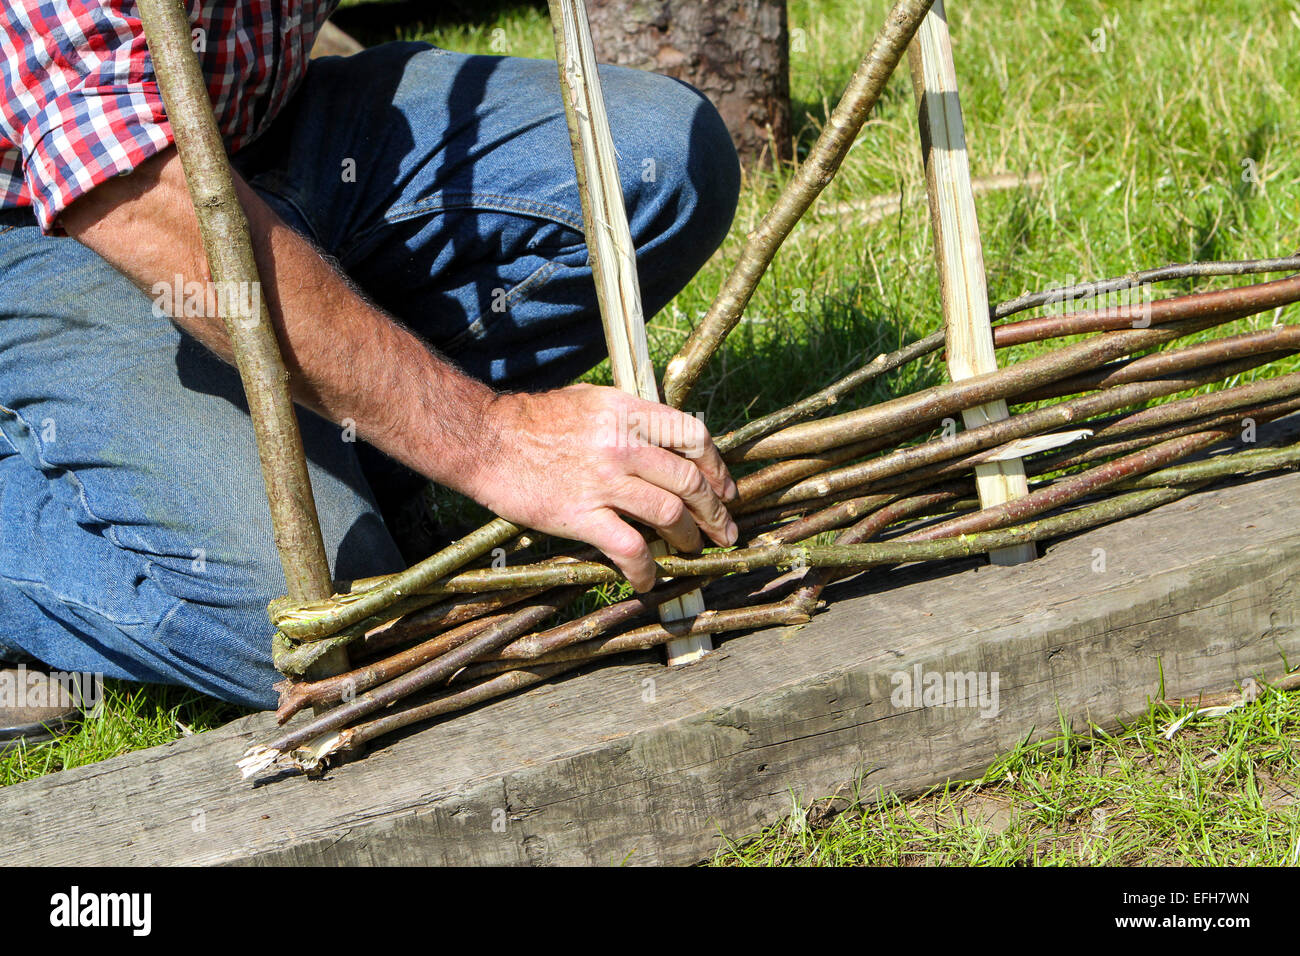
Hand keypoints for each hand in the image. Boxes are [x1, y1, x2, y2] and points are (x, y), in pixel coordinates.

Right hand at [465, 384, 738, 590]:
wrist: (486, 440)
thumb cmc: (534, 420)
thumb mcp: (592, 402)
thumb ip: (631, 420)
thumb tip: (666, 444)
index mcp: (628, 412)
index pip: (693, 437)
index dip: (717, 468)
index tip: (725, 489)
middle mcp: (623, 445)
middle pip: (689, 482)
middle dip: (714, 512)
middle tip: (723, 531)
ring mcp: (604, 481)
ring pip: (669, 515)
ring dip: (688, 538)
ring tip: (690, 550)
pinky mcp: (581, 515)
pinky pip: (630, 549)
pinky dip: (646, 569)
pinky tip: (647, 579)